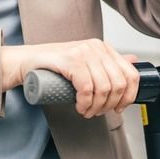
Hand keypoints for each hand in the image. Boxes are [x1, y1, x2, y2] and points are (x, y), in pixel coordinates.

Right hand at [0, 39, 139, 117]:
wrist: (27, 61)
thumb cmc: (54, 64)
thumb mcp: (86, 62)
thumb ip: (108, 61)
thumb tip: (132, 60)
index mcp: (103, 47)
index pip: (130, 73)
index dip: (129, 96)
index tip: (119, 107)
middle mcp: (96, 47)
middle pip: (118, 83)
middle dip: (110, 105)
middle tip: (98, 112)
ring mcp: (83, 52)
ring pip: (104, 88)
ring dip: (96, 107)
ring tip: (87, 111)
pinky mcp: (71, 60)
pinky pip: (87, 88)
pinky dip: (85, 103)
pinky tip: (80, 106)